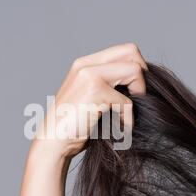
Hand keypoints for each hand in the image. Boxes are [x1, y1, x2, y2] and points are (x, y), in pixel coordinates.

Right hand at [31, 43, 147, 158]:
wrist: (53, 144)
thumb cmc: (74, 127)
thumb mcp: (90, 98)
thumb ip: (108, 84)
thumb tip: (142, 83)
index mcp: (84, 64)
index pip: (124, 50)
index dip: (137, 68)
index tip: (135, 92)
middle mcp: (85, 65)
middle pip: (132, 51)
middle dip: (142, 75)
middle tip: (138, 99)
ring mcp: (89, 75)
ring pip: (135, 70)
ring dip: (139, 94)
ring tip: (128, 114)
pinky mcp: (94, 91)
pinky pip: (127, 101)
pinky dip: (128, 119)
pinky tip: (121, 129)